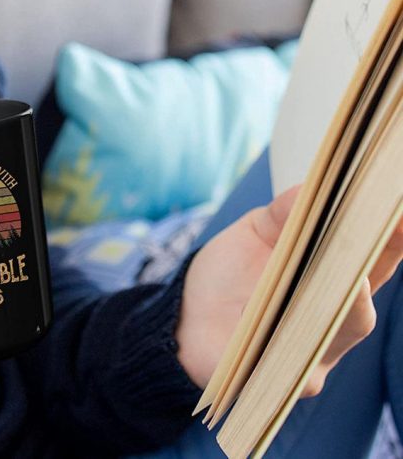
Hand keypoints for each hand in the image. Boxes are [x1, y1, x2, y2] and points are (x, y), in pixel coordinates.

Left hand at [176, 186, 402, 395]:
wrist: (185, 312)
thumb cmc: (228, 272)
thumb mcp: (256, 232)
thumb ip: (283, 213)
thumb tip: (312, 188)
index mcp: (328, 285)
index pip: (372, 266)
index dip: (391, 242)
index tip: (398, 215)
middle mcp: (327, 324)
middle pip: (361, 306)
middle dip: (368, 274)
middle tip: (369, 242)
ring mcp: (304, 356)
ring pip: (336, 336)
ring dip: (343, 304)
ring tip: (345, 277)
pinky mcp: (270, 377)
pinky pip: (292, 368)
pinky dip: (293, 342)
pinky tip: (283, 319)